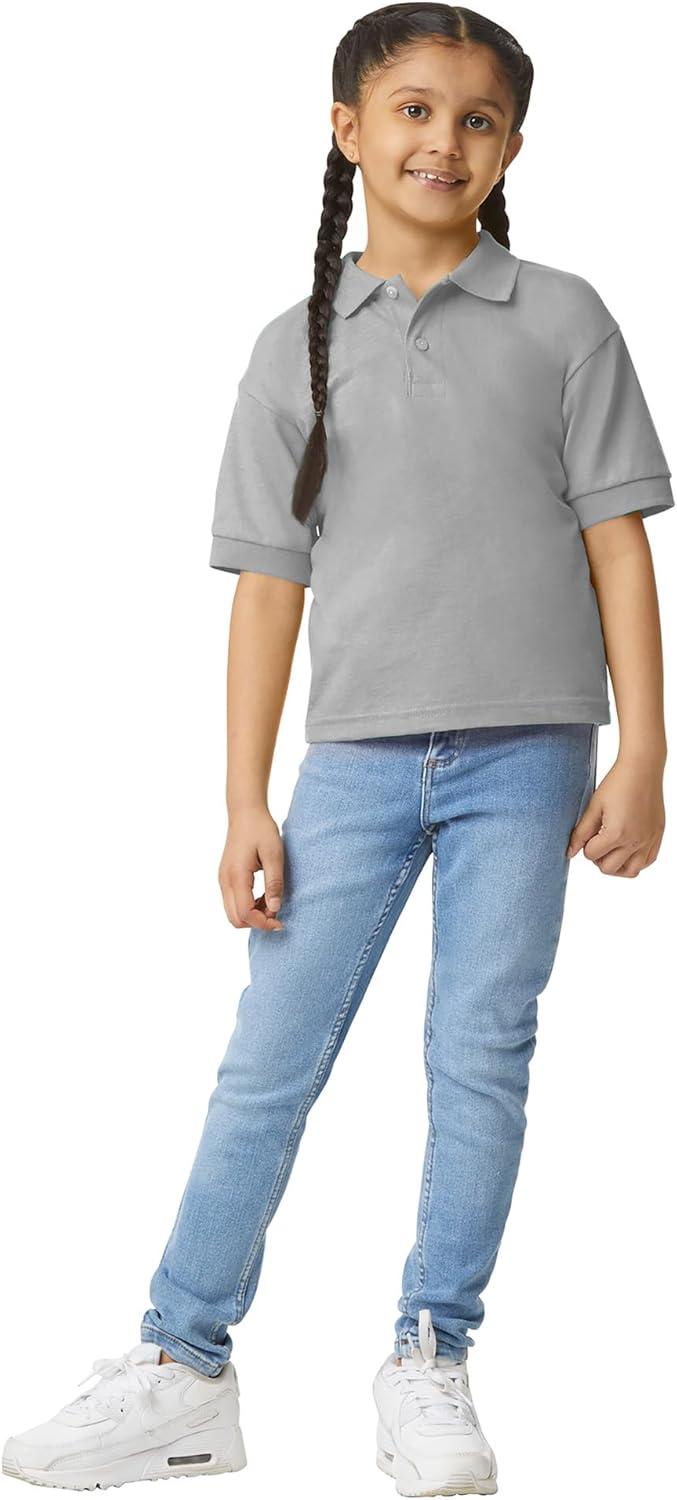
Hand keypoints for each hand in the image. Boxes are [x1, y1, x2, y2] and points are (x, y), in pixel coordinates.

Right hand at [218, 806, 284, 928]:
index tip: (281, 921)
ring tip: (272, 902)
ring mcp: (223, 880)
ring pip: (233, 913)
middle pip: (235, 919)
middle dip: (257, 923)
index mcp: (236, 876)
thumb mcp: (274, 854)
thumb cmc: (261, 829)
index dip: (263, 923)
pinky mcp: (226, 878)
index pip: (245, 913)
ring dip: (252, 915)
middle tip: (277, 913)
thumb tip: (274, 909)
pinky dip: (248, 907)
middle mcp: (224, 881)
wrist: (245, 812)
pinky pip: (233, 903)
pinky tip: (264, 897)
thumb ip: (274, 883)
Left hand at [566, 755, 665, 876]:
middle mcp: (635, 841)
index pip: (592, 856)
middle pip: (609, 868)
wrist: (642, 769)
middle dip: (599, 857)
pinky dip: (635, 860)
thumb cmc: (617, 784)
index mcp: (617, 833)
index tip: (589, 832)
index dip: (586, 845)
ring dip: (617, 865)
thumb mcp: (594, 807)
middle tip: (598, 841)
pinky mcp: (657, 836)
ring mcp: (648, 840)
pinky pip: (647, 861)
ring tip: (612, 849)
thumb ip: (581, 832)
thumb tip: (570, 853)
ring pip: (630, 871)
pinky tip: (627, 848)